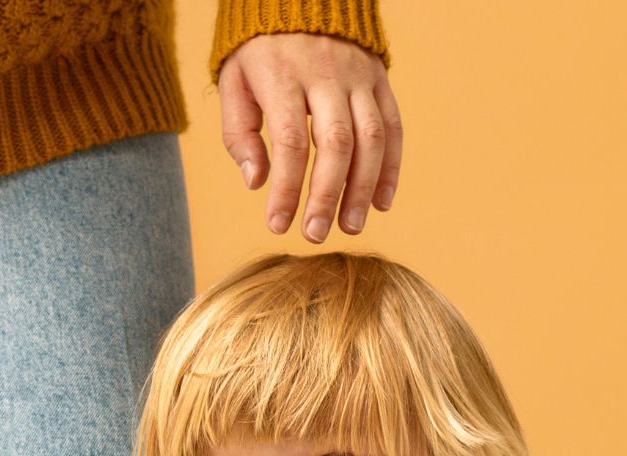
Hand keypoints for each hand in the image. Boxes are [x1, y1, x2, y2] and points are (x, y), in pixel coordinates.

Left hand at [219, 33, 402, 241]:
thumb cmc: (259, 49)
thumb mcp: (233, 82)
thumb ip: (238, 133)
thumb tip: (255, 183)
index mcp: (283, 77)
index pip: (289, 143)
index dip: (286, 188)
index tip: (278, 225)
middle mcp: (326, 76)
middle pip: (335, 144)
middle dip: (327, 195)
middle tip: (316, 235)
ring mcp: (357, 76)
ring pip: (370, 137)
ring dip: (363, 188)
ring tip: (350, 226)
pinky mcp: (379, 78)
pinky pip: (392, 125)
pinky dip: (391, 166)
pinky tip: (381, 201)